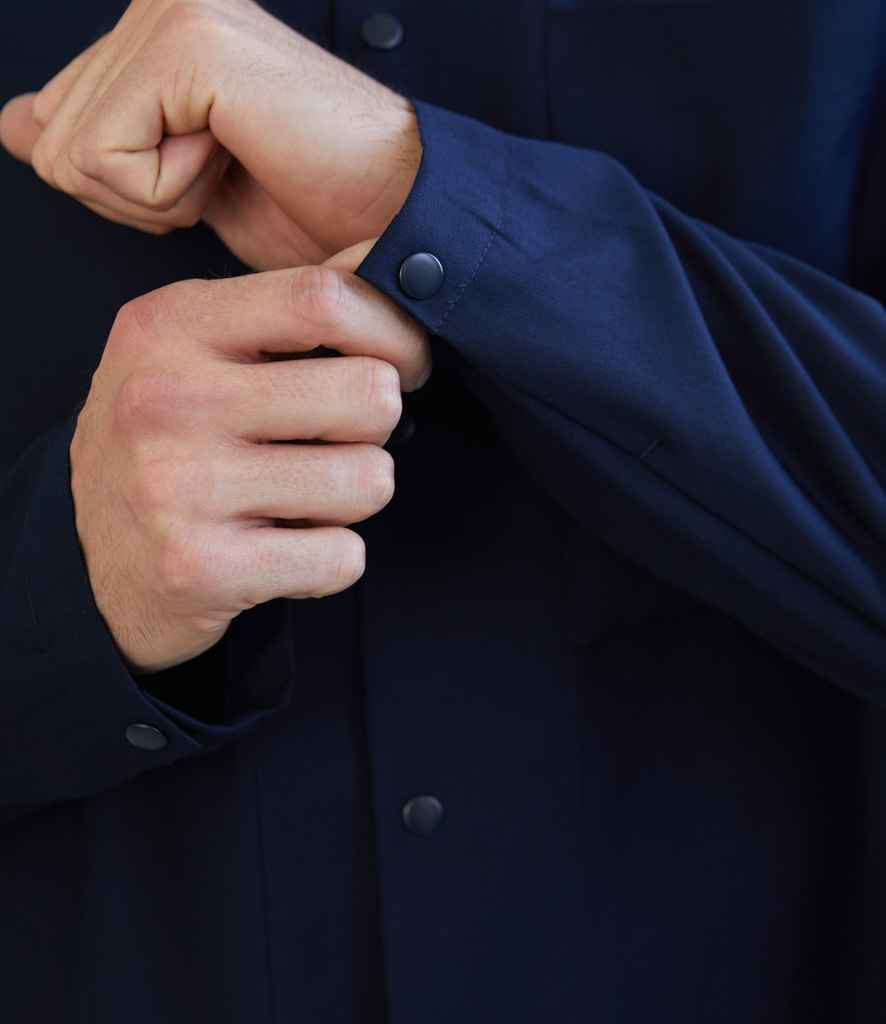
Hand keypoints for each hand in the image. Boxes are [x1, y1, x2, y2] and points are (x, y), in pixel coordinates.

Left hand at [0, 0, 421, 268]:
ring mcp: (173, 12)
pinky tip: (232, 161)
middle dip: (135, 196)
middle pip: (50, 140)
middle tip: (224, 175)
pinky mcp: (188, 43)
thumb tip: (12, 124)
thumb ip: (99, 138)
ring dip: (156, 198)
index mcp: (155, 30)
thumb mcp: (179, 184)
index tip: (211, 174)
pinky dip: (170, 195)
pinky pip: (109, 159)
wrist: (391, 216)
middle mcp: (159, 5)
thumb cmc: (309, 207)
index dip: (122, 188)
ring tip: (232, 167)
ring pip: (71, 153)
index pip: (49, 120)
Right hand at [72, 262, 430, 673]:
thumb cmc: (168, 440)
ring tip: (302, 498)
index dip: (395, 334)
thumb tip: (401, 268)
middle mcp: (166, 399)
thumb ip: (287, 313)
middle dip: (376, 426)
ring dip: (354, 497)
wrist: (97, 557)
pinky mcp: (199, 569)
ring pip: (369, 480)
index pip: (324, 298)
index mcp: (171, 325)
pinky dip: (331, 561)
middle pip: (368, 394)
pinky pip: (343, 558)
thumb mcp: (197, 349)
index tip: (405, 364)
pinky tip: (284, 550)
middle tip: (337, 441)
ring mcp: (178, 487)